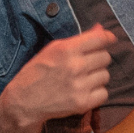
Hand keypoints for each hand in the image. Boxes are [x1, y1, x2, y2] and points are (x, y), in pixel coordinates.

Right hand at [0, 25, 116, 132]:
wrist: (24, 101)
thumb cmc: (37, 72)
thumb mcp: (53, 49)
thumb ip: (79, 39)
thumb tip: (101, 29)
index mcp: (66, 49)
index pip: (100, 39)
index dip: (108, 38)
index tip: (109, 40)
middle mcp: (75, 66)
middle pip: (105, 57)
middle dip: (98, 59)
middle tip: (86, 64)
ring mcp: (80, 86)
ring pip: (106, 75)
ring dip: (97, 77)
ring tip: (82, 79)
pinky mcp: (82, 103)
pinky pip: (104, 93)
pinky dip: (96, 93)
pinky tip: (84, 91)